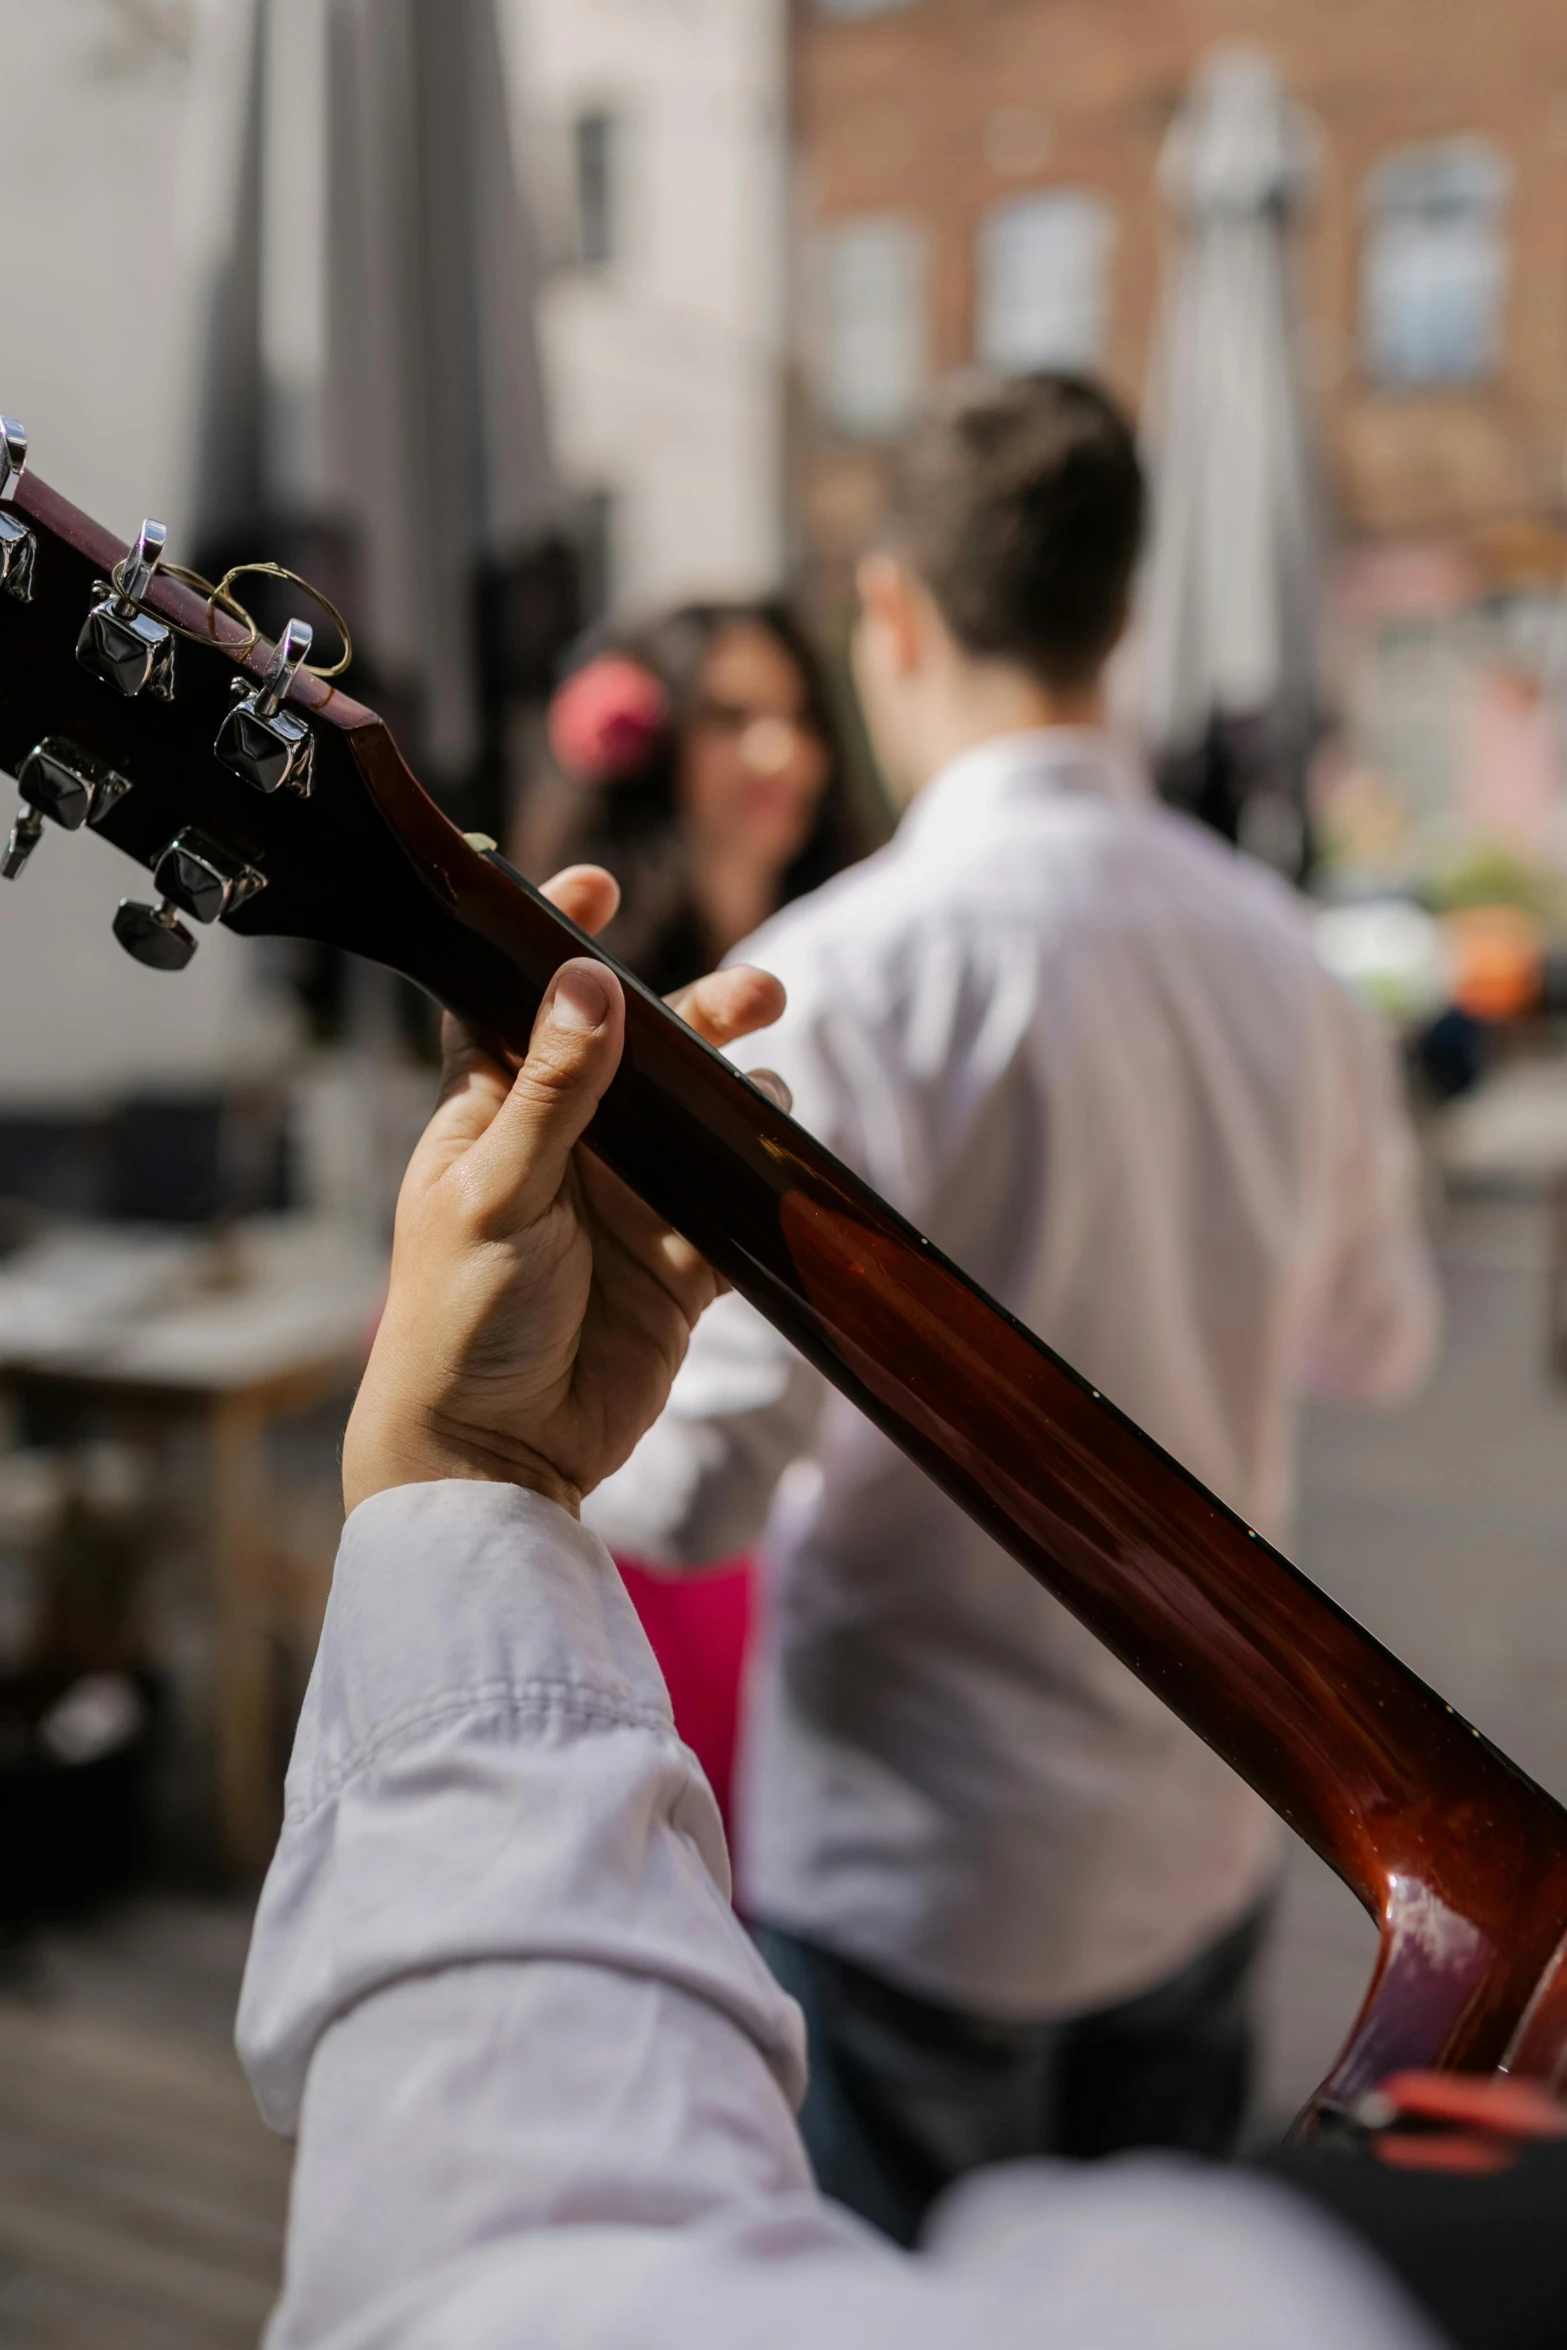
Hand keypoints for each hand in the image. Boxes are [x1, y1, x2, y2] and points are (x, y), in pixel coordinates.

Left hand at [342, 866, 786, 1517]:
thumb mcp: (495, 1193)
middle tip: (763, 995)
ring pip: (703, 1121)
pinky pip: (736, 1208)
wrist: (499, 1455)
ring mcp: (629, 1204)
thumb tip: (589, 981)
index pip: (517, 999)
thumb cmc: (460, 1319)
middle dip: (702, 1012)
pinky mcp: (681, 1267)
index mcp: (493, 1113)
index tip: (600, 885)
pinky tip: (779, 1178)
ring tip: (762, 1102)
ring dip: (743, 1099)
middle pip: (643, 1049)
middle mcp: (567, 1146)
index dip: (553, 939)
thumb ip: (552, 1092)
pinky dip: (764, 1188)